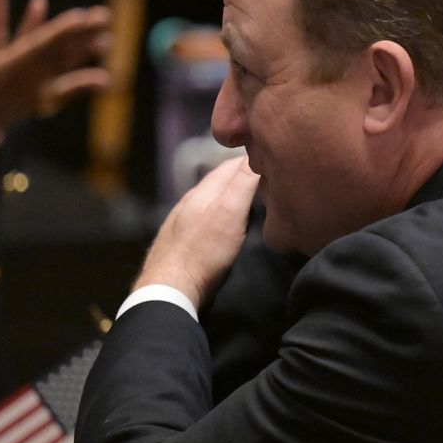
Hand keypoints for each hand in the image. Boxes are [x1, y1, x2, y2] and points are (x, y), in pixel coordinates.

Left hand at [134, 155, 258, 309]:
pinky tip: (223, 224)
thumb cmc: (204, 251)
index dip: (252, 159)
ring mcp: (182, 220)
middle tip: (266, 179)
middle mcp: (190, 201)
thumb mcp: (230, 213)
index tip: (273, 160)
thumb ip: (242, 183)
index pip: (231, 165)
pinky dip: (218, 212)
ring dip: (229, 195)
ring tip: (249, 200)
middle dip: (241, 176)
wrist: (170, 288)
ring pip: (210, 199)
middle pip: (219, 181)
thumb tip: (254, 154)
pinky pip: (203, 217)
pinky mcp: (179, 239)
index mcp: (203, 191)